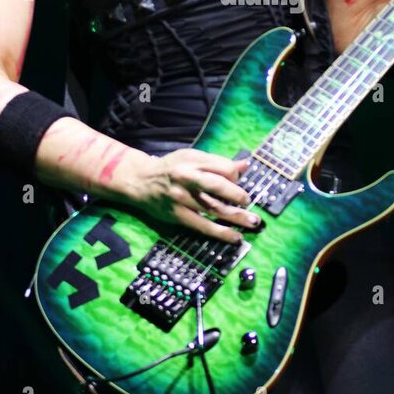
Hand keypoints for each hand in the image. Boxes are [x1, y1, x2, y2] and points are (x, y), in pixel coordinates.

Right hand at [124, 147, 258, 243]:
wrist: (140, 181)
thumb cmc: (171, 168)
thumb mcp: (191, 157)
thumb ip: (217, 162)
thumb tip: (245, 166)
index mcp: (192, 161)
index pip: (221, 168)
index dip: (236, 176)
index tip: (241, 182)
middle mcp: (186, 179)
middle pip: (217, 187)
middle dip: (238, 196)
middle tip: (249, 202)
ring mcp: (181, 199)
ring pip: (213, 209)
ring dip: (236, 217)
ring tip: (253, 222)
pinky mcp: (178, 216)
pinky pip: (202, 226)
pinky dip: (220, 232)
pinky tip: (235, 236)